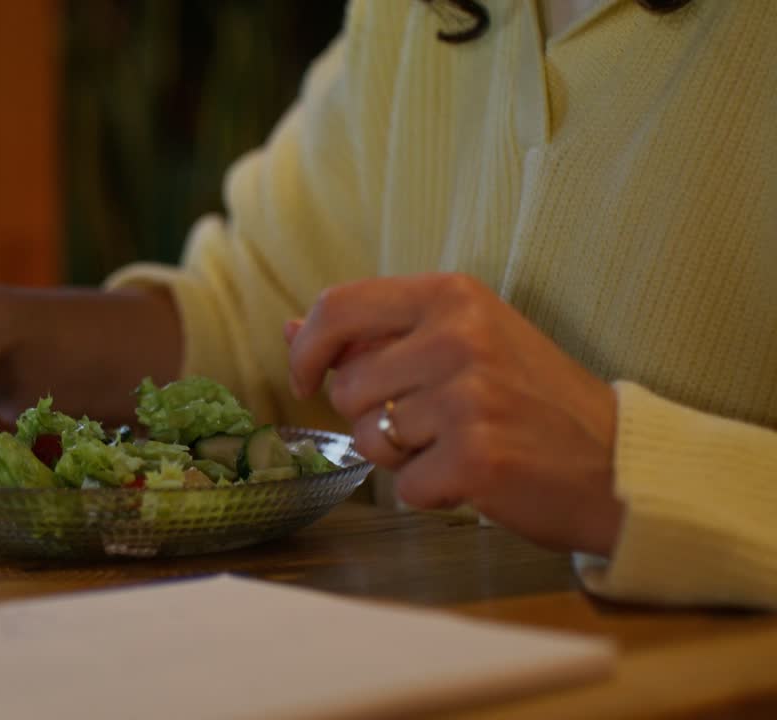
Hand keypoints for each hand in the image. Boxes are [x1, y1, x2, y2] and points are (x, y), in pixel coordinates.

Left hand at [286, 273, 622, 554]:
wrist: (619, 463)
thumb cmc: (532, 399)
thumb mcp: (462, 340)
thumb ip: (376, 334)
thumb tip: (289, 329)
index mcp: (452, 295)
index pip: (338, 306)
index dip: (307, 349)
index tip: (307, 378)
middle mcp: (456, 337)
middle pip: (347, 385)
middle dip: (372, 414)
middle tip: (434, 419)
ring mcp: (466, 397)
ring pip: (369, 438)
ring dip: (402, 456)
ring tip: (459, 444)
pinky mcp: (474, 458)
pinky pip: (404, 487)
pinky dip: (432, 493)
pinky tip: (476, 476)